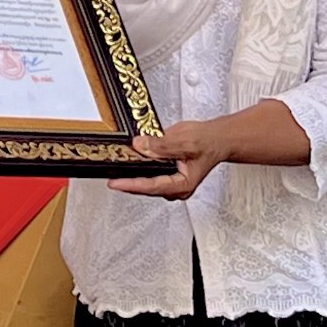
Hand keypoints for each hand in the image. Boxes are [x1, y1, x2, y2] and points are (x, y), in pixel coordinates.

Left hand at [110, 118, 230, 198]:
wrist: (216, 138)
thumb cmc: (207, 141)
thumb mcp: (184, 140)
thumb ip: (161, 144)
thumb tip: (140, 145)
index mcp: (182, 185)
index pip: (151, 187)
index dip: (131, 184)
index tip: (114, 183)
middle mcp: (176, 188)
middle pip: (146, 187)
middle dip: (128, 181)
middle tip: (109, 175)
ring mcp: (171, 183)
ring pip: (147, 182)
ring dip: (133, 175)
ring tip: (116, 168)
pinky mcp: (167, 175)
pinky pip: (150, 174)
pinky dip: (140, 167)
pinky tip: (131, 161)